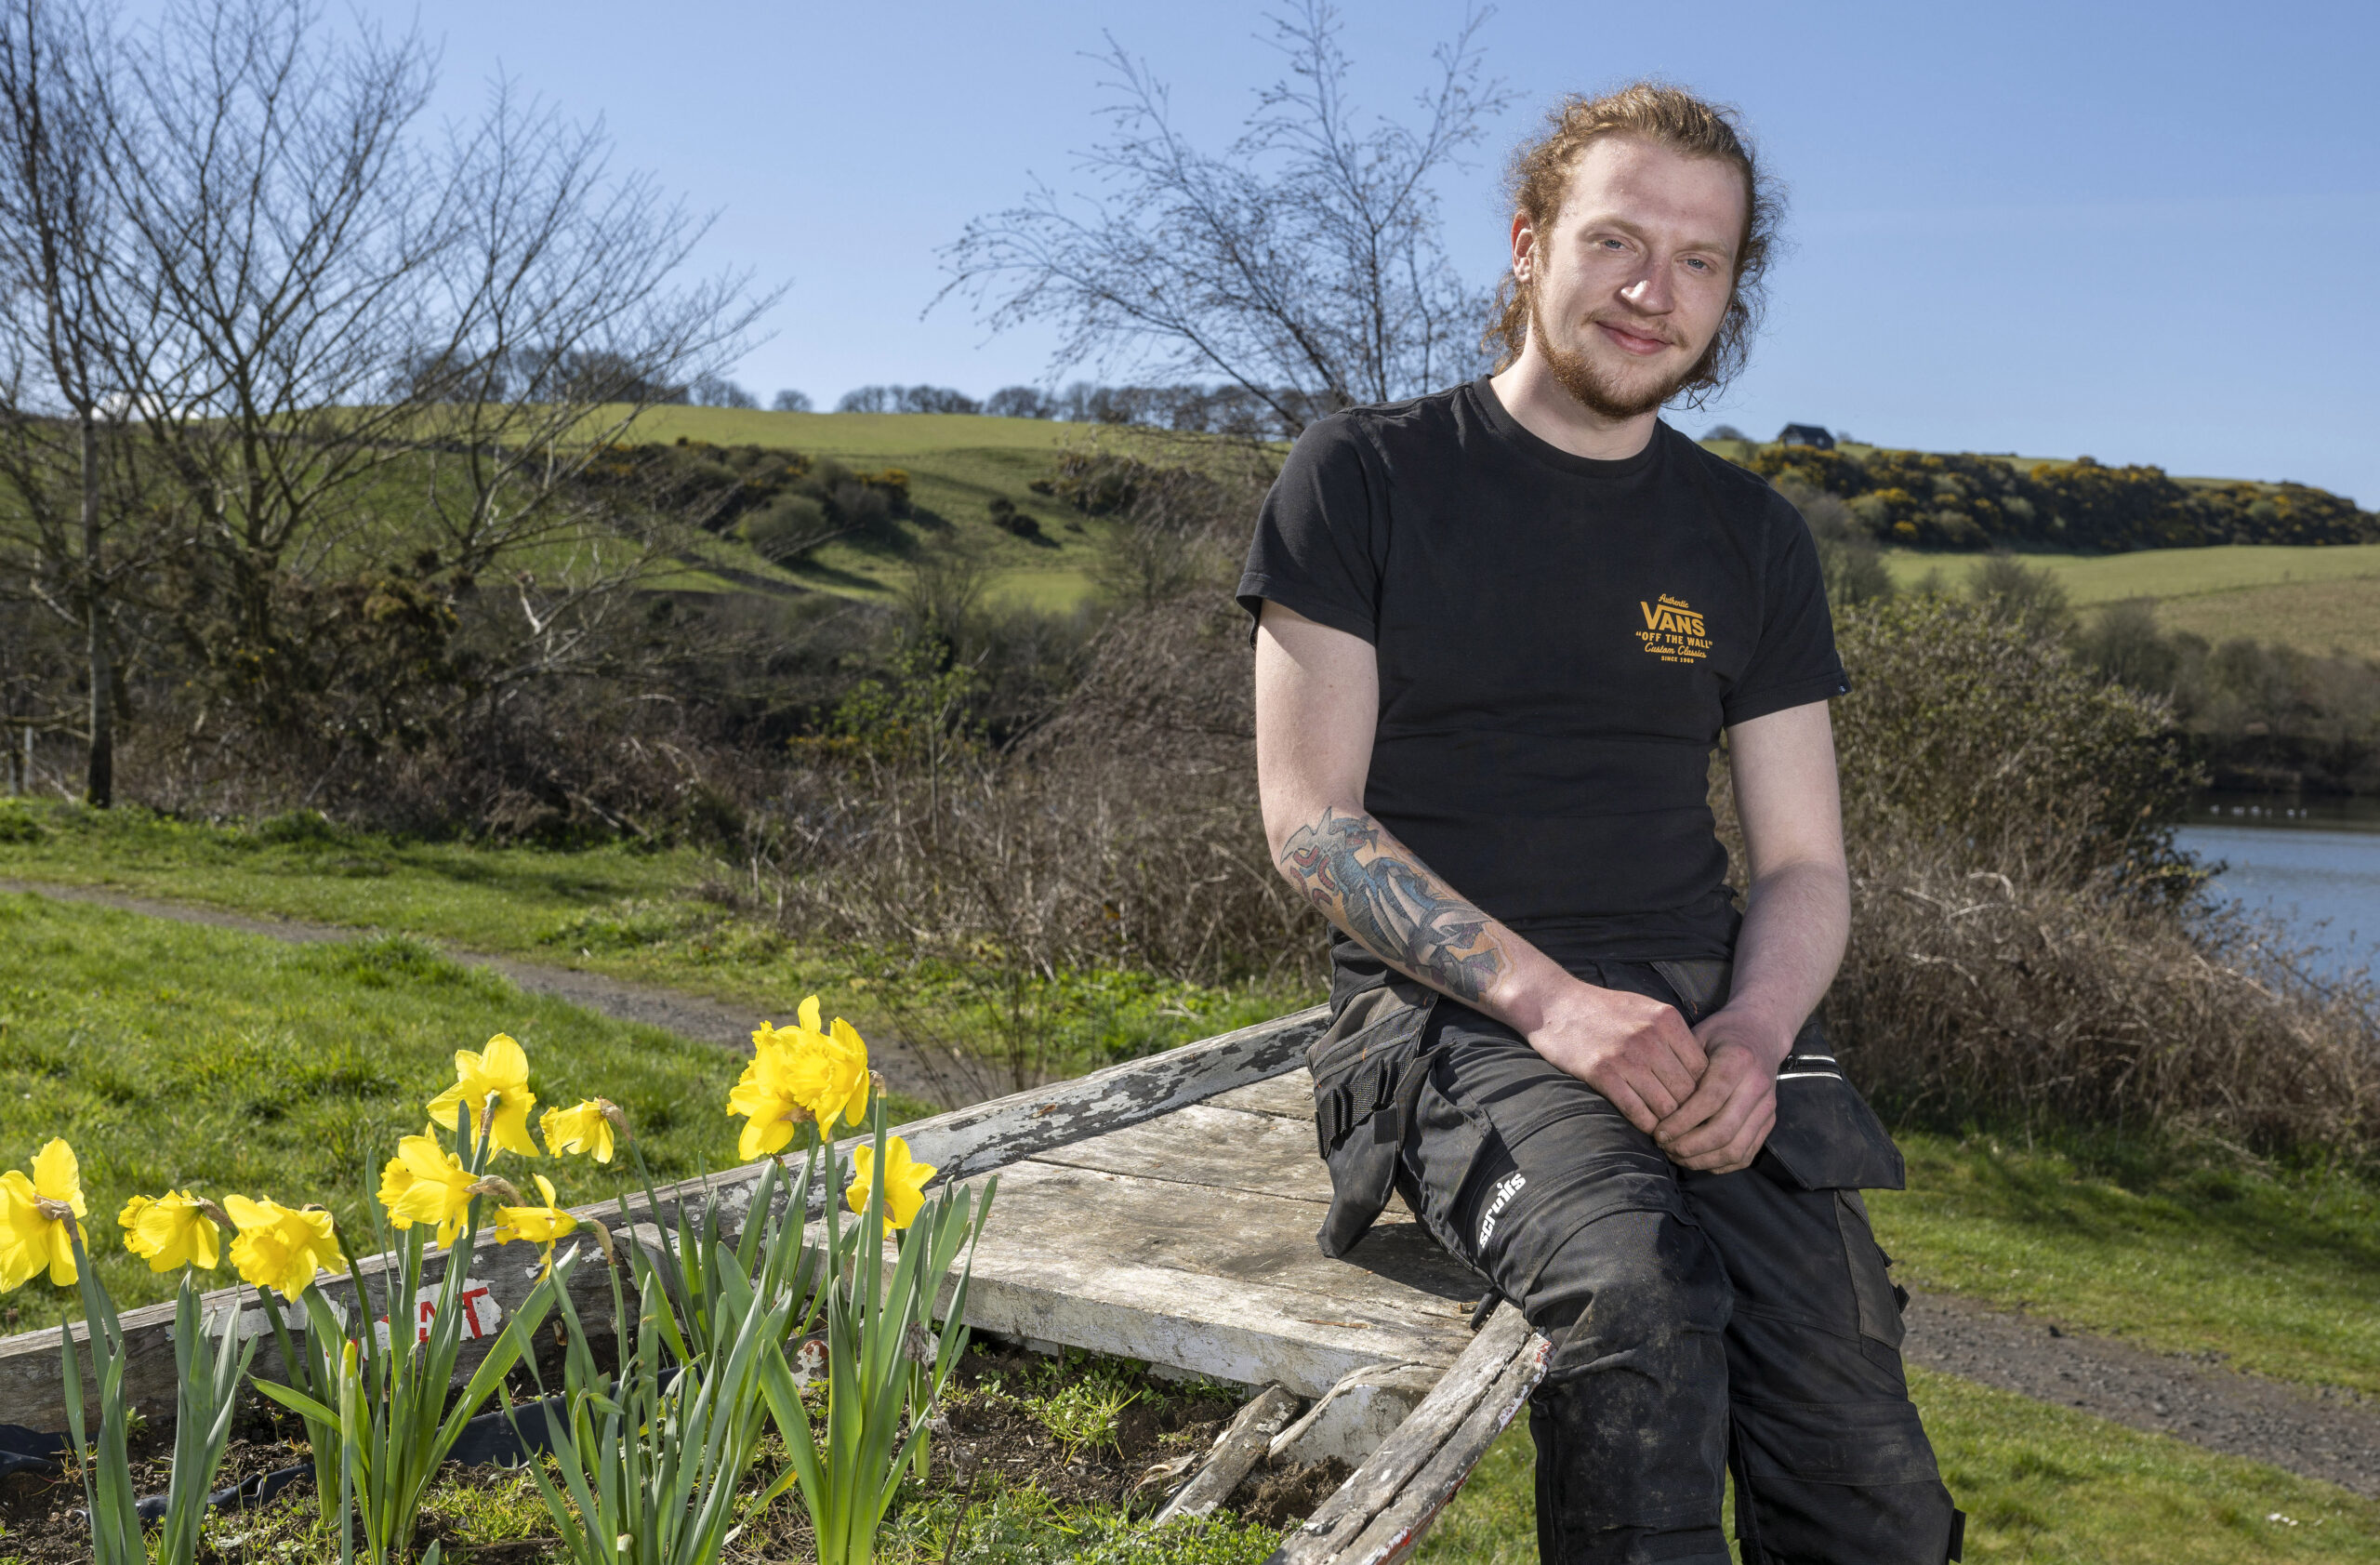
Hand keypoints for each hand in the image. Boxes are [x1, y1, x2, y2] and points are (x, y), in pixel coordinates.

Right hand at [1524, 982, 1706, 1135]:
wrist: (1555, 1003)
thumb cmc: (1603, 1009)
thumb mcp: (1645, 1009)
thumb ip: (1673, 1034)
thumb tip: (1701, 1070)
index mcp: (1666, 1019)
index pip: (1702, 1068)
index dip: (1702, 1091)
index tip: (1694, 1103)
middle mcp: (1650, 1037)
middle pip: (1687, 1090)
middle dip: (1687, 1112)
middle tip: (1685, 1125)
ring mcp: (1626, 1056)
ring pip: (1666, 1106)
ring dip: (1668, 1123)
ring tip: (1667, 1131)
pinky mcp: (1602, 1073)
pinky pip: (1637, 1111)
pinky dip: (1646, 1125)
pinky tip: (1646, 1127)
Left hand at [1653, 1011, 1788, 1171]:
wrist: (1760, 1032)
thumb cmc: (1720, 1034)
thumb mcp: (1698, 1036)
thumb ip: (1682, 1067)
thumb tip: (1656, 1104)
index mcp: (1738, 1060)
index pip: (1709, 1100)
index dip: (1681, 1121)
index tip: (1658, 1132)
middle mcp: (1757, 1085)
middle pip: (1723, 1130)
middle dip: (1689, 1146)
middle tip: (1665, 1147)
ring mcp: (1767, 1106)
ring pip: (1736, 1148)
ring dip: (1702, 1160)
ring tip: (1677, 1155)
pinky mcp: (1770, 1121)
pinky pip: (1746, 1154)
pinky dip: (1720, 1164)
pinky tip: (1698, 1159)